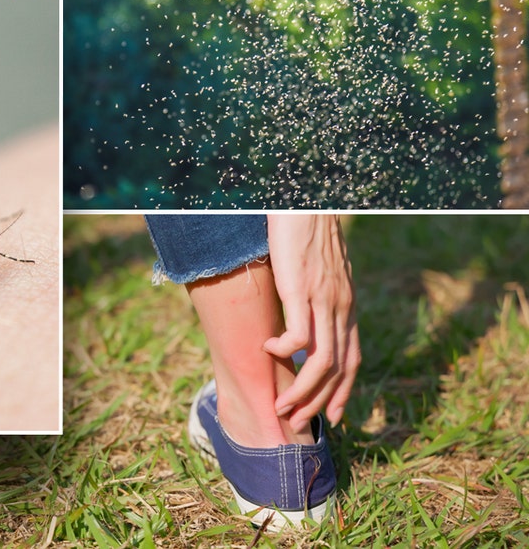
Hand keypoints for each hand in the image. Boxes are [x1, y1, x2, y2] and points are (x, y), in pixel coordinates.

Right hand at [262, 214, 360, 431]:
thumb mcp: (316, 270)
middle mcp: (341, 307)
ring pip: (321, 362)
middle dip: (319, 402)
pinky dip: (285, 351)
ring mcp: (324, 300)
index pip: (353, 359)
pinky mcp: (302, 290)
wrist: (308, 201)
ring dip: (301, 390)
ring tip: (281, 403)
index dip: (343, 392)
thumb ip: (315, 295)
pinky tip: (269, 349)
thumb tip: (302, 313)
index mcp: (346, 305)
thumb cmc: (305, 231)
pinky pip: (300, 336)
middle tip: (296, 420)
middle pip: (338, 369)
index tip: (332, 417)